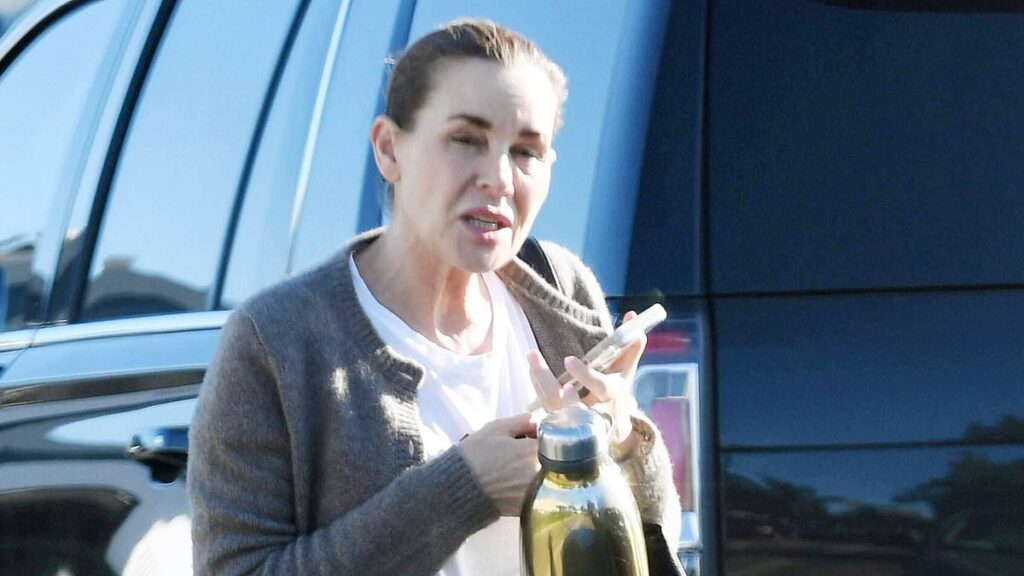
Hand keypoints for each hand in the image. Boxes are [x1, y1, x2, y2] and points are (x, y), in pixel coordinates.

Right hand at [459, 412, 540, 515]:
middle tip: (518, 453)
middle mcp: (541, 471)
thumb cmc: (476, 454)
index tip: (528, 436)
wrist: (459, 488)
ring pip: (543, 476)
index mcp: (536, 450)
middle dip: (538, 454)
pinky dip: (528, 486)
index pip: (551, 440)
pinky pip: (535, 491)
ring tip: (513, 468)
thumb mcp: (495, 429)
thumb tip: (534, 419)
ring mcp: (536, 491)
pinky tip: (512, 483)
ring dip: (534, 470)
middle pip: (550, 459)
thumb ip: (520, 421)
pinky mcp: (528, 506)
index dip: (538, 437)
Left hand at [528, 310, 645, 449]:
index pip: (602, 388)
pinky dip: (538, 387)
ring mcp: (575, 422)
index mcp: (614, 397)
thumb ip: (630, 346)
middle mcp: (595, 412)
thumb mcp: (625, 371)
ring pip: (553, 407)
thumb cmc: (617, 393)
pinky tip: (533, 370)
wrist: (612, 428)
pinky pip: (546, 407)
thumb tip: (631, 315)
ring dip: (539, 381)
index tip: (568, 360)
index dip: (586, 376)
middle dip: (551, 382)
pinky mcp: (561, 424)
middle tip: (535, 357)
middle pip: (571, 404)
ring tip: (532, 357)